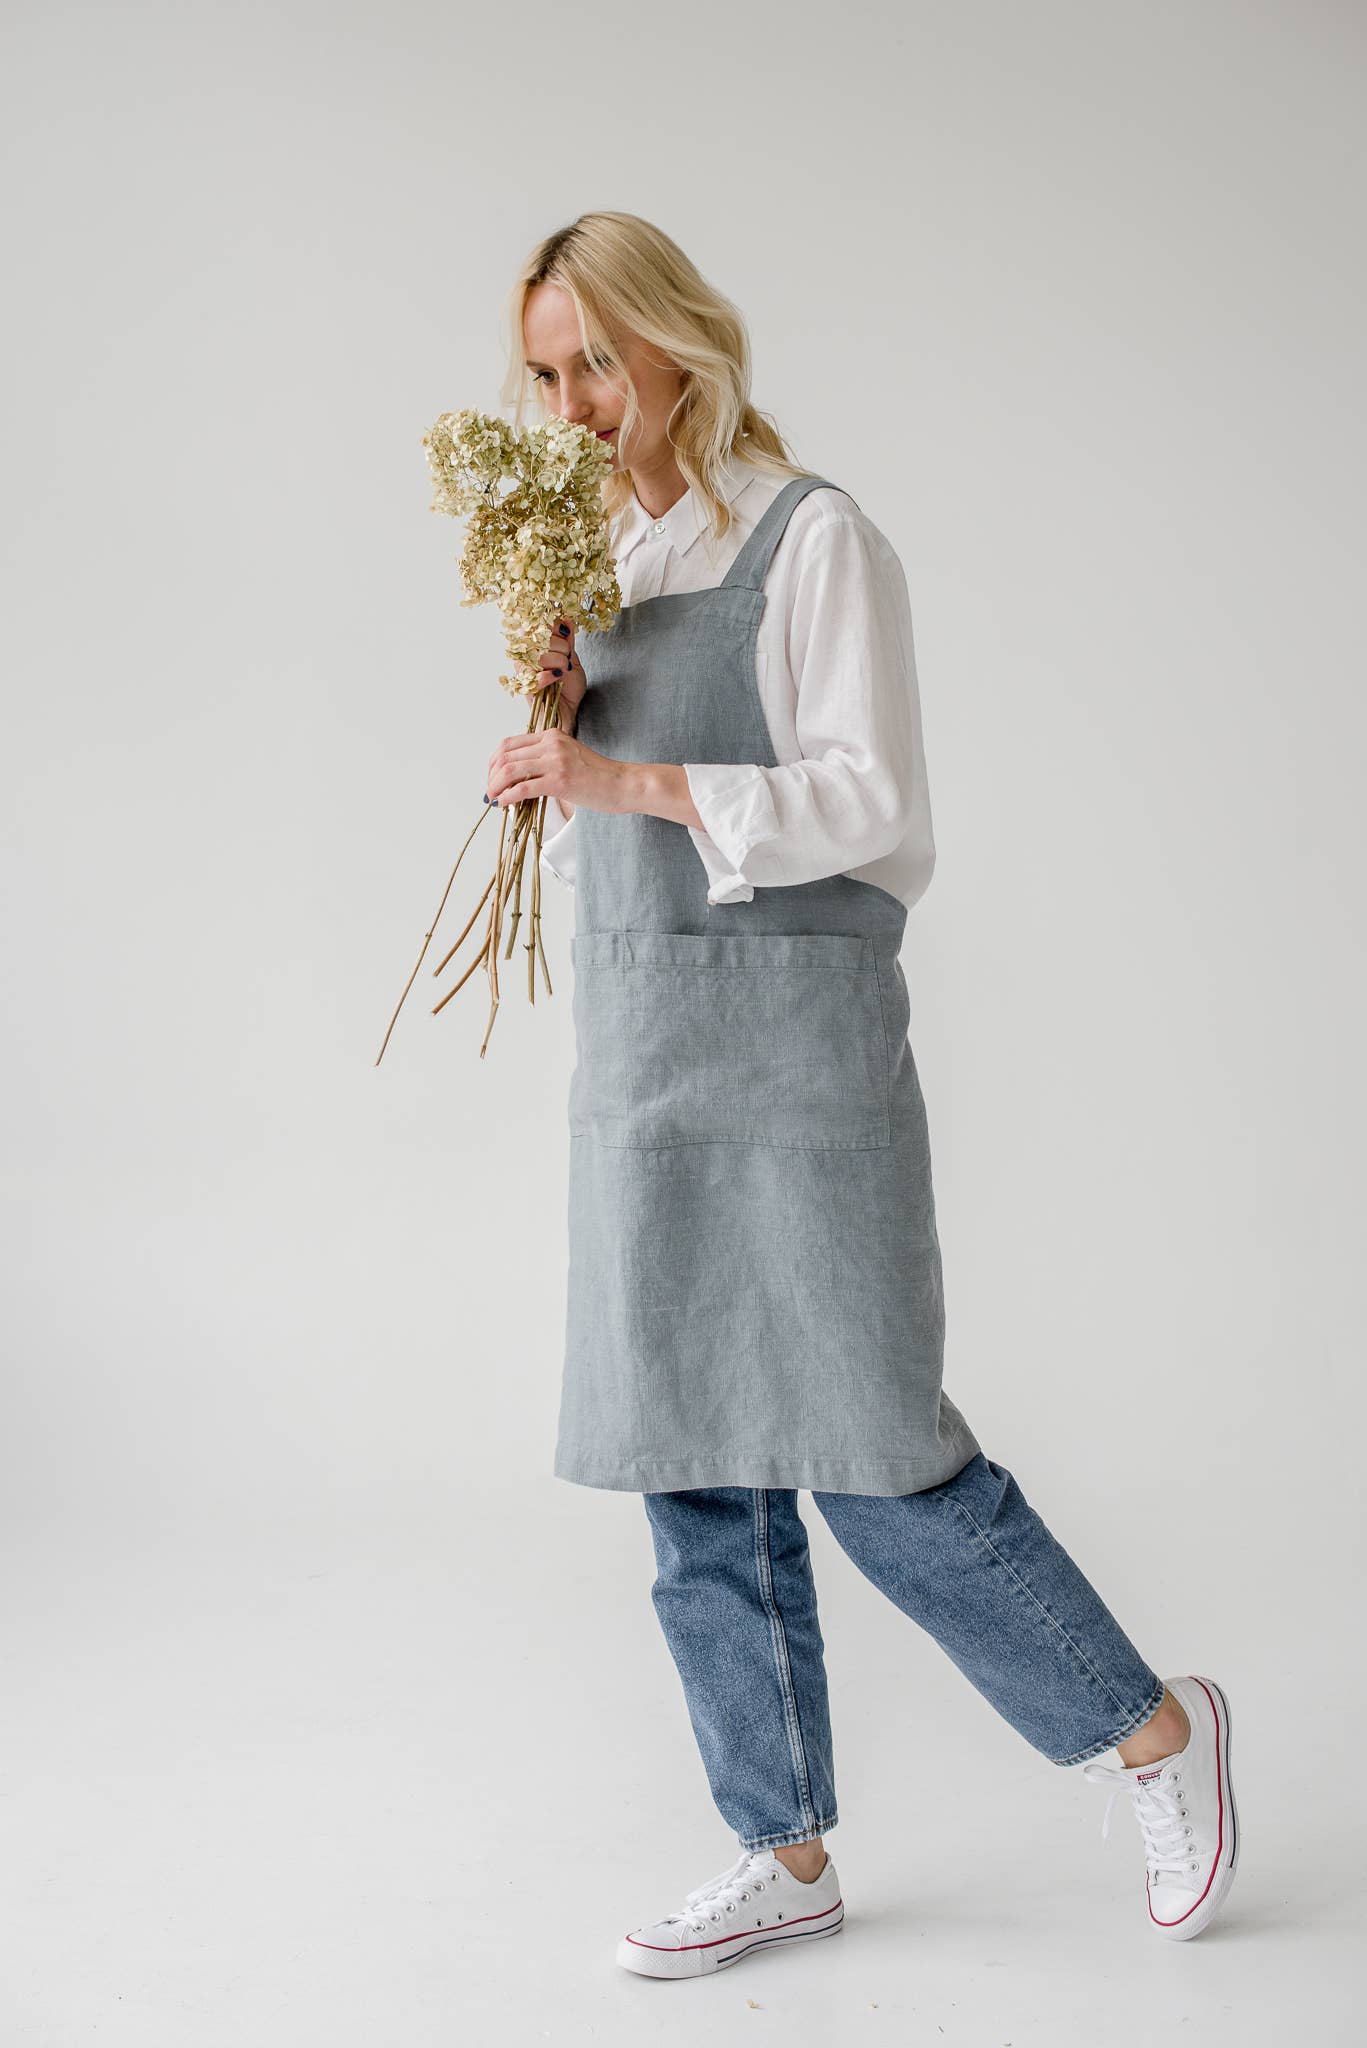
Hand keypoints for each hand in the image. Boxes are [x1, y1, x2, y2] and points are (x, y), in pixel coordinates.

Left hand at [486, 725, 632, 814]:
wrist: (623, 784)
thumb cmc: (598, 776)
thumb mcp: (568, 758)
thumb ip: (544, 761)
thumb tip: (518, 778)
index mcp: (551, 735)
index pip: (510, 744)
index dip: (494, 762)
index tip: (491, 778)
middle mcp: (551, 743)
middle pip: (506, 756)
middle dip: (491, 776)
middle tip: (489, 792)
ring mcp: (556, 761)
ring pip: (511, 770)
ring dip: (496, 787)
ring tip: (493, 799)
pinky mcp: (560, 781)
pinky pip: (523, 788)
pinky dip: (508, 797)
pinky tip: (504, 804)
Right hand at [529, 615, 585, 726]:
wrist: (569, 712)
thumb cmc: (568, 688)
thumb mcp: (573, 659)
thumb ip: (568, 641)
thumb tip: (567, 619)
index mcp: (535, 646)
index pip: (539, 625)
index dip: (555, 628)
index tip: (566, 638)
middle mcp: (525, 656)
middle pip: (540, 637)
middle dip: (561, 647)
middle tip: (568, 660)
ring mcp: (524, 672)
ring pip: (539, 655)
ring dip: (559, 662)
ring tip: (564, 671)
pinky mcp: (525, 688)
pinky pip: (536, 676)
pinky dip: (550, 675)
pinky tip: (558, 678)